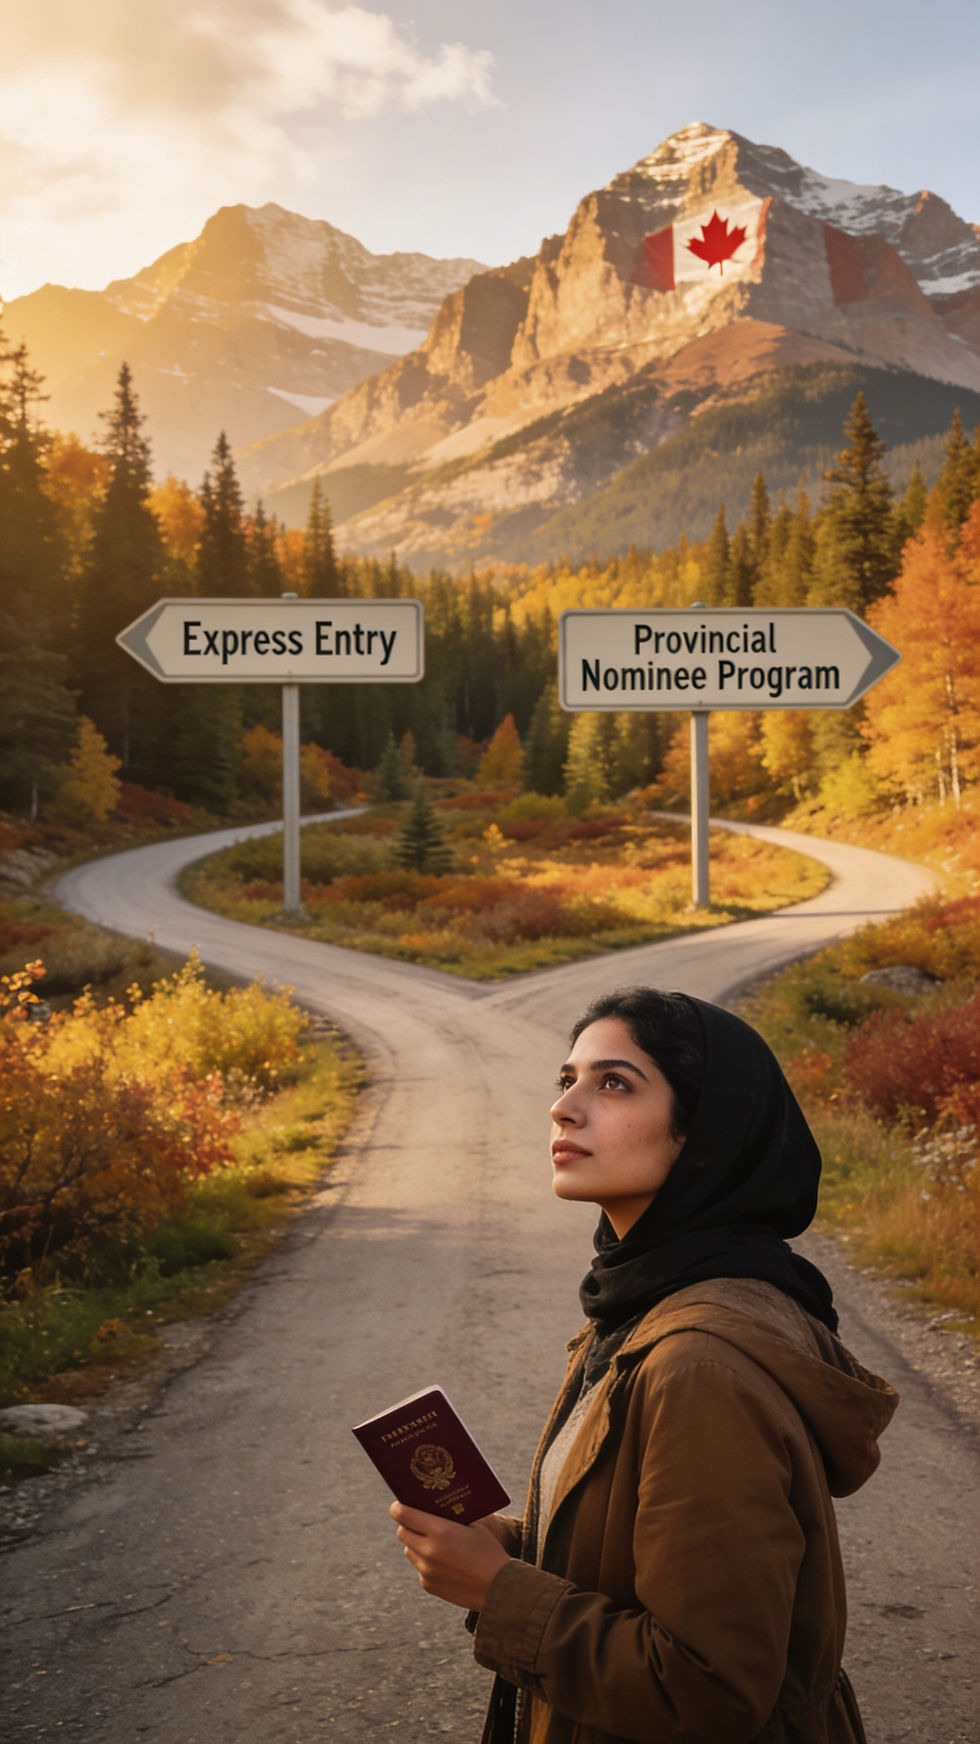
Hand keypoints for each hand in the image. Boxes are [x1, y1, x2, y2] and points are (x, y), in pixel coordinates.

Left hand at [390, 1501, 510, 1608]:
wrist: (499, 1588)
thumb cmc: (489, 1552)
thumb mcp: (474, 1527)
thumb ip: (451, 1518)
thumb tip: (434, 1506)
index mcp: (440, 1531)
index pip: (403, 1514)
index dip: (398, 1507)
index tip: (400, 1504)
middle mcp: (428, 1551)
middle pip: (402, 1532)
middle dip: (408, 1525)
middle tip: (418, 1521)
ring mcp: (426, 1570)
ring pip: (409, 1551)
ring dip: (416, 1544)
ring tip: (433, 1542)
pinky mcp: (428, 1585)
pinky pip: (419, 1568)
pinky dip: (425, 1562)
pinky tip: (443, 1561)